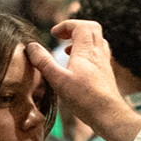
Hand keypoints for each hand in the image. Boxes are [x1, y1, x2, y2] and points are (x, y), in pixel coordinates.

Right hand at [25, 21, 140, 140]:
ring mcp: (104, 63)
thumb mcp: (58, 80)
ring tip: (69, 50)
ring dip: (83, 40)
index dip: (66, 25)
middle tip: (62, 37)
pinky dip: (89, 53)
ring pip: (97, 40)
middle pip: (92, 28)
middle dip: (75, 28)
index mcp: (86, 51)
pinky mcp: (107, 74)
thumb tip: (31, 47)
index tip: (54, 34)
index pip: (80, 26)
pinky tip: (80, 67)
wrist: (108, 114)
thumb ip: (44, 62)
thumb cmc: (84, 98)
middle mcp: (98, 53)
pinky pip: (100, 54)